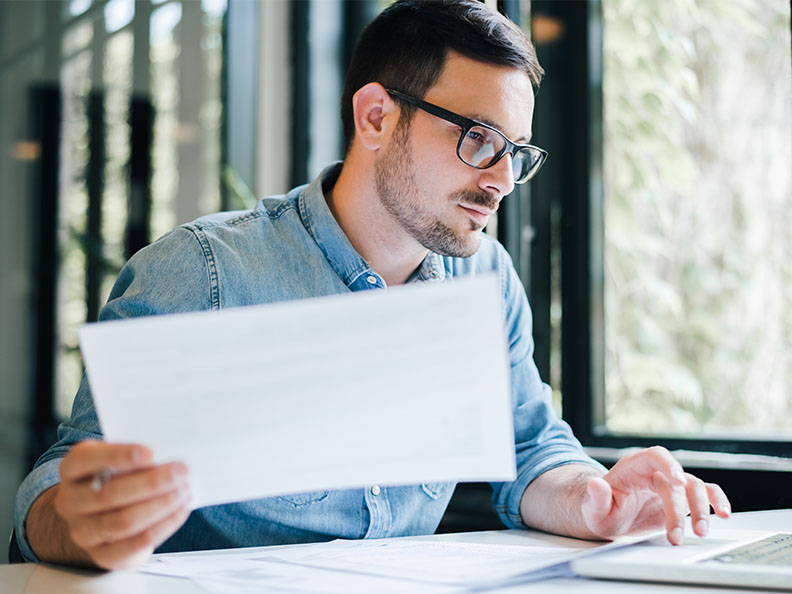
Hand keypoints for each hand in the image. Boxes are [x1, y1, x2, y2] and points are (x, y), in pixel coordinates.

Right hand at [53, 440, 191, 569]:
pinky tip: (180, 510)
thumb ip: (135, 455)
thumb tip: (168, 454)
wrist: (103, 515)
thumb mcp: (119, 459)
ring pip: (124, 521)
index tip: (151, 453)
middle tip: (181, 472)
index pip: (85, 460)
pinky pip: (134, 544)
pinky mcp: (102, 555)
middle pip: (109, 494)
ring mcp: (82, 531)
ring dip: (161, 505)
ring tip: (184, 491)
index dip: (118, 456)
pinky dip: (163, 526)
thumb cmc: (117, 477)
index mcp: (71, 469)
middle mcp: (70, 501)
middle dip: (151, 482)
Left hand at [581, 446, 730, 544]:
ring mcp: (670, 485)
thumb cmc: (601, 510)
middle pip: (677, 481)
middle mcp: (655, 472)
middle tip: (677, 535)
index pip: (655, 456)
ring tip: (700, 532)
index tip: (678, 482)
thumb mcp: (593, 508)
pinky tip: (724, 514)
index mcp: (633, 467)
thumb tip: (595, 484)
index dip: (669, 465)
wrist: (610, 518)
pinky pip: (705, 494)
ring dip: (701, 509)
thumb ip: (596, 497)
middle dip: (680, 509)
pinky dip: (717, 501)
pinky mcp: (682, 499)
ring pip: (695, 488)